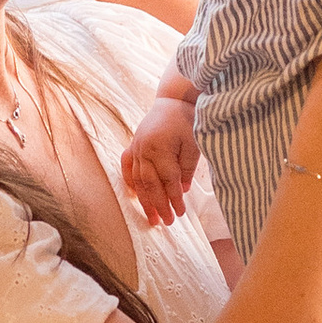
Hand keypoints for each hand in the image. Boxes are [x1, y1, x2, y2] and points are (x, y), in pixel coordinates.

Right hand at [120, 100, 200, 228]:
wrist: (172, 100)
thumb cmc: (187, 120)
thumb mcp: (193, 142)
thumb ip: (187, 167)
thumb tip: (182, 190)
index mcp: (160, 148)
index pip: (168, 180)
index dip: (174, 198)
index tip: (180, 213)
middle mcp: (144, 149)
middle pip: (150, 184)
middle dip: (158, 205)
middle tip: (166, 222)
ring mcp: (136, 147)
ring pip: (138, 180)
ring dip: (144, 200)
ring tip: (151, 218)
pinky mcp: (133, 145)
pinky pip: (128, 168)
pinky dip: (131, 182)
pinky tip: (134, 196)